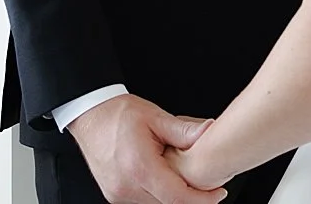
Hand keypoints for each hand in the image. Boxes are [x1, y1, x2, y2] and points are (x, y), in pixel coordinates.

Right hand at [67, 95, 225, 203]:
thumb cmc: (120, 115)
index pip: (176, 196)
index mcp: (139, 167)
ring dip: (175, 194)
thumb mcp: (157, 117)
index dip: (201, 199)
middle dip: (191, 196)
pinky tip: (168, 175)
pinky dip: (160, 192)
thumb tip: (210, 131)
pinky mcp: (115, 194)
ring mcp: (117, 193)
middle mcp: (125, 186)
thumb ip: (185, 130)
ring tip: (187, 174)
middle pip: (168, 203)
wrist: (91, 115)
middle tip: (210, 182)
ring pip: (156, 203)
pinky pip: (144, 199)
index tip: (219, 193)